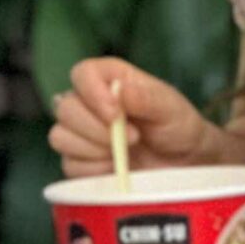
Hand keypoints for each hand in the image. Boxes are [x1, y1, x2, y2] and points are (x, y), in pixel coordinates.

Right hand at [49, 58, 225, 176]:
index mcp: (110, 78)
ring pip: (60, 137)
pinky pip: (69, 164)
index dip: (92, 93)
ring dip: (92, 149)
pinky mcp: (80, 161)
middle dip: (96, 128)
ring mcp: (82, 132)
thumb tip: (120, 90)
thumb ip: (146, 97)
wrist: (184, 162)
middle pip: (65, 108)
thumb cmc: (177, 126)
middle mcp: (90, 102)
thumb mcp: (170, 108)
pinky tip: (116, 168)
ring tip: (125, 154)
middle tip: (133, 138)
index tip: (116, 114)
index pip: (82, 74)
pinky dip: (92, 169)